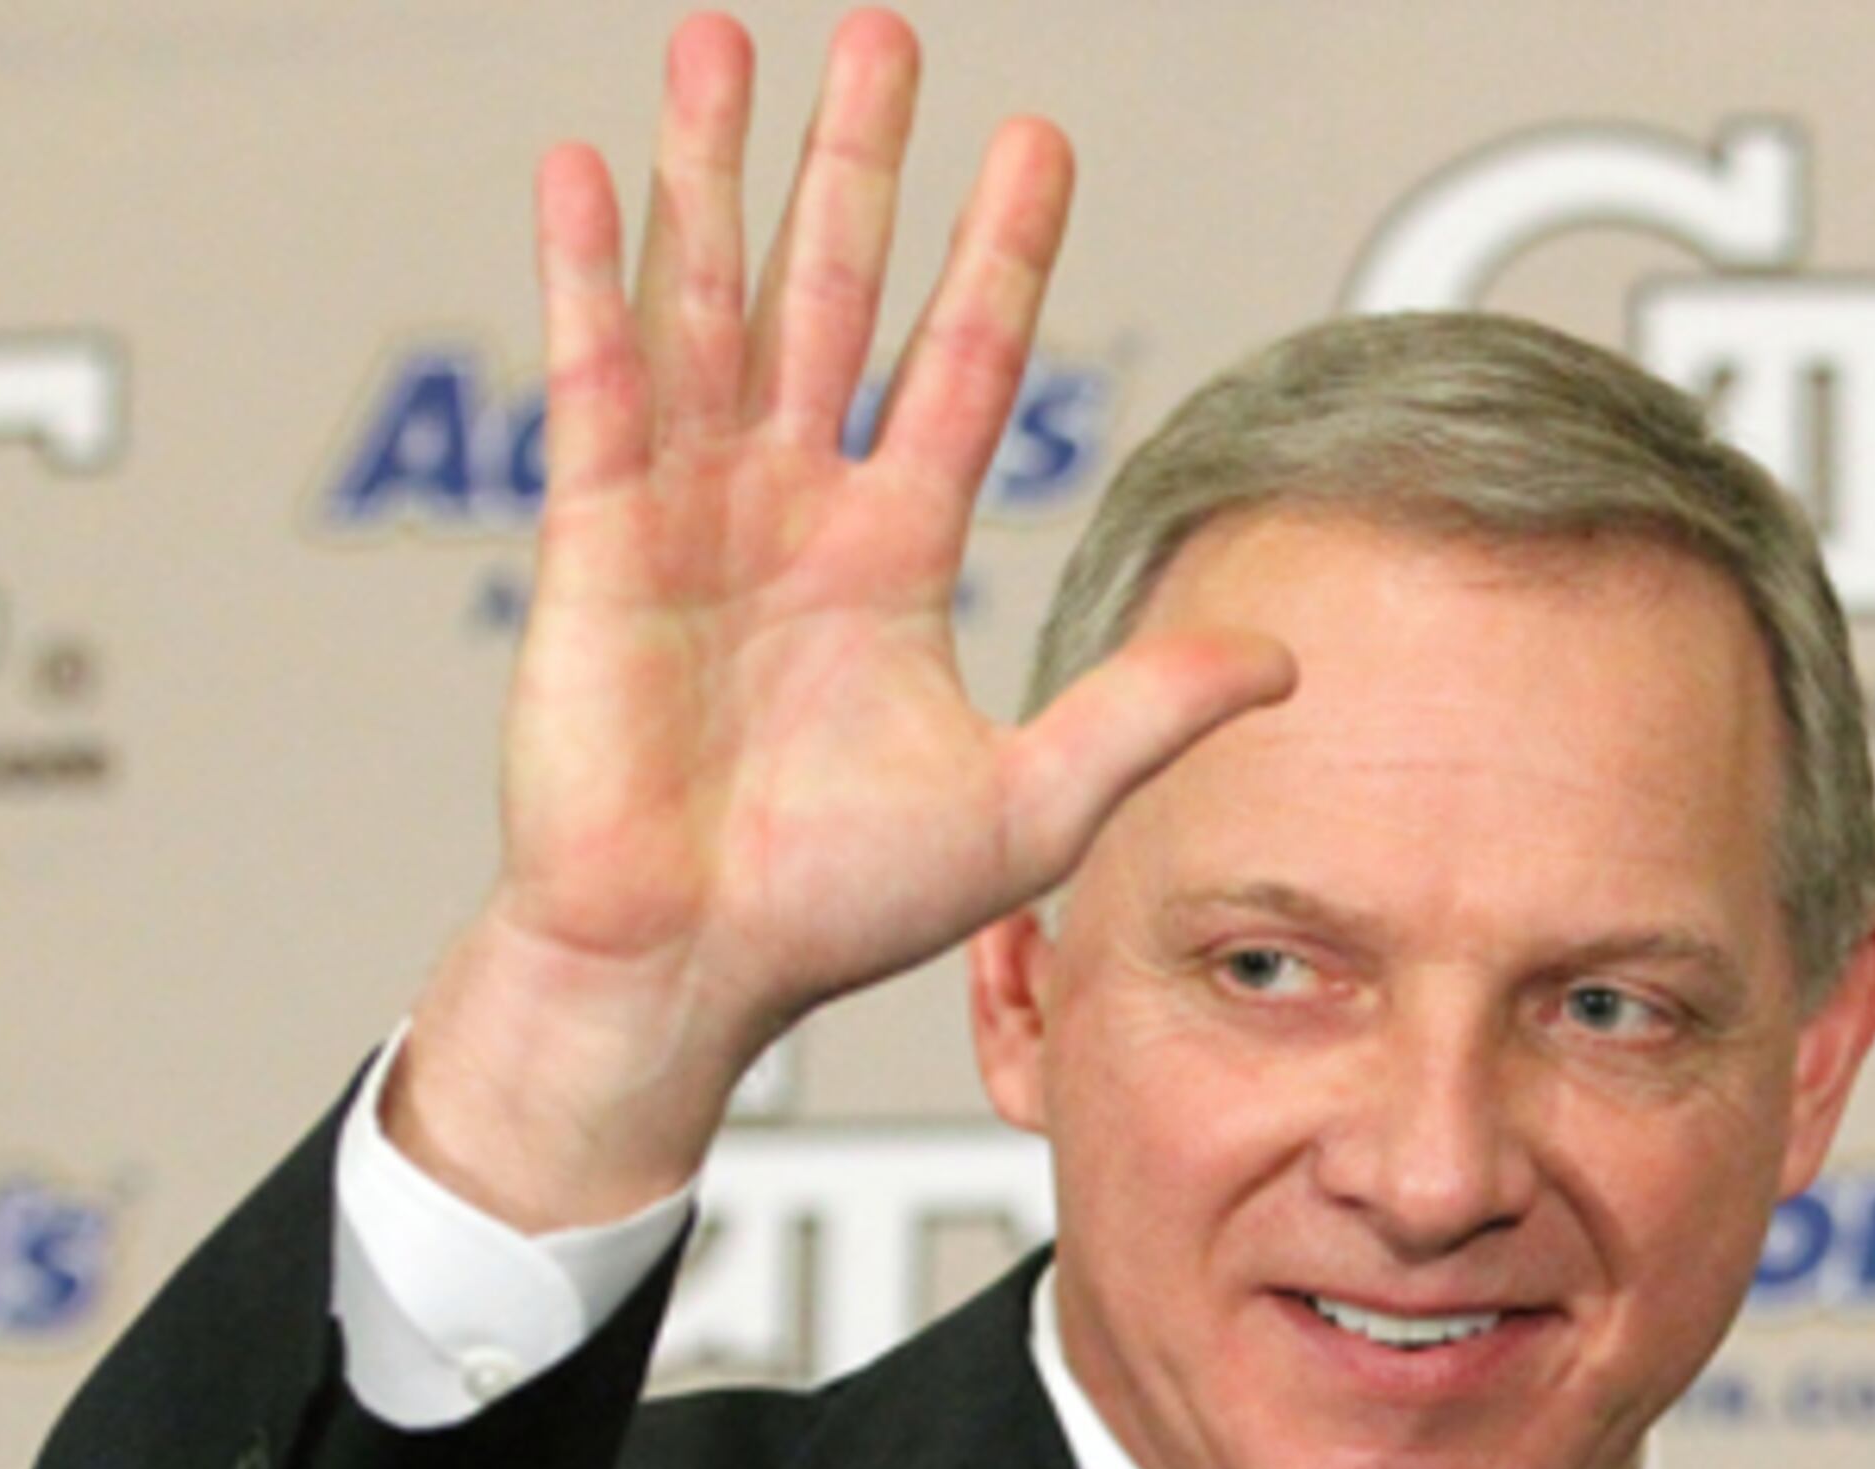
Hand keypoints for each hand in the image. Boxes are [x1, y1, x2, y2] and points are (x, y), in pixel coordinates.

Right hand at [392, 10, 1293, 1228]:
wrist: (686, 969)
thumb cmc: (834, 906)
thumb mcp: (1031, 803)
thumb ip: (1146, 711)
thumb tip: (1286, 661)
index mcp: (891, 556)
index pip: (962, 363)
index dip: (1000, 253)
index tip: (1036, 142)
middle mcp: (791, 507)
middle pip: (833, 292)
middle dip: (855, 164)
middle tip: (883, 36)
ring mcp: (688, 510)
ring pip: (709, 302)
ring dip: (715, 172)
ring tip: (726, 42)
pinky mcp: (594, 539)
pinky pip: (596, 380)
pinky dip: (590, 274)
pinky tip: (589, 168)